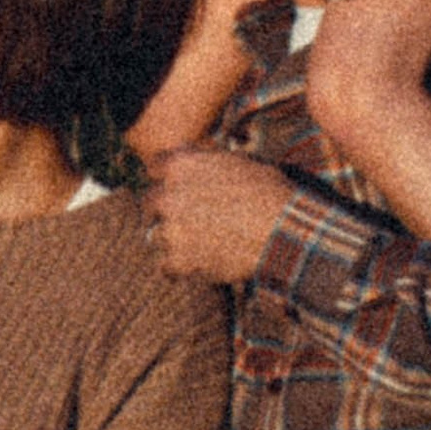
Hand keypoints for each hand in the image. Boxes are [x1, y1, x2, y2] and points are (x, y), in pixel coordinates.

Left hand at [143, 146, 292, 282]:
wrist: (282, 230)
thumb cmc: (269, 192)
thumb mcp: (240, 162)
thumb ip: (210, 162)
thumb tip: (203, 162)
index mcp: (181, 165)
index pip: (154, 166)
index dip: (165, 177)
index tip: (174, 186)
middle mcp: (168, 194)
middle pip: (148, 202)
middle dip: (163, 210)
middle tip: (182, 219)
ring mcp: (170, 229)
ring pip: (155, 235)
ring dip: (170, 239)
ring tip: (193, 245)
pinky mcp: (178, 259)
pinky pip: (165, 265)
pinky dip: (177, 267)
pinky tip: (194, 264)